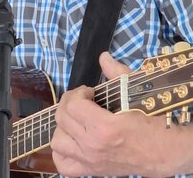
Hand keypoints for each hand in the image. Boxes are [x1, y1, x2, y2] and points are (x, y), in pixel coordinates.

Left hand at [51, 52, 176, 176]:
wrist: (166, 153)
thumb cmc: (152, 122)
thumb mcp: (137, 94)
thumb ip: (117, 74)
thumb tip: (103, 57)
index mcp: (105, 127)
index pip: (73, 105)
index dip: (79, 93)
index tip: (89, 93)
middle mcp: (93, 146)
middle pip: (62, 118)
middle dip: (70, 104)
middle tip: (82, 101)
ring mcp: (90, 160)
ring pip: (57, 140)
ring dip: (63, 127)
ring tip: (76, 121)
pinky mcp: (91, 170)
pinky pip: (63, 164)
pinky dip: (61, 153)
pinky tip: (71, 142)